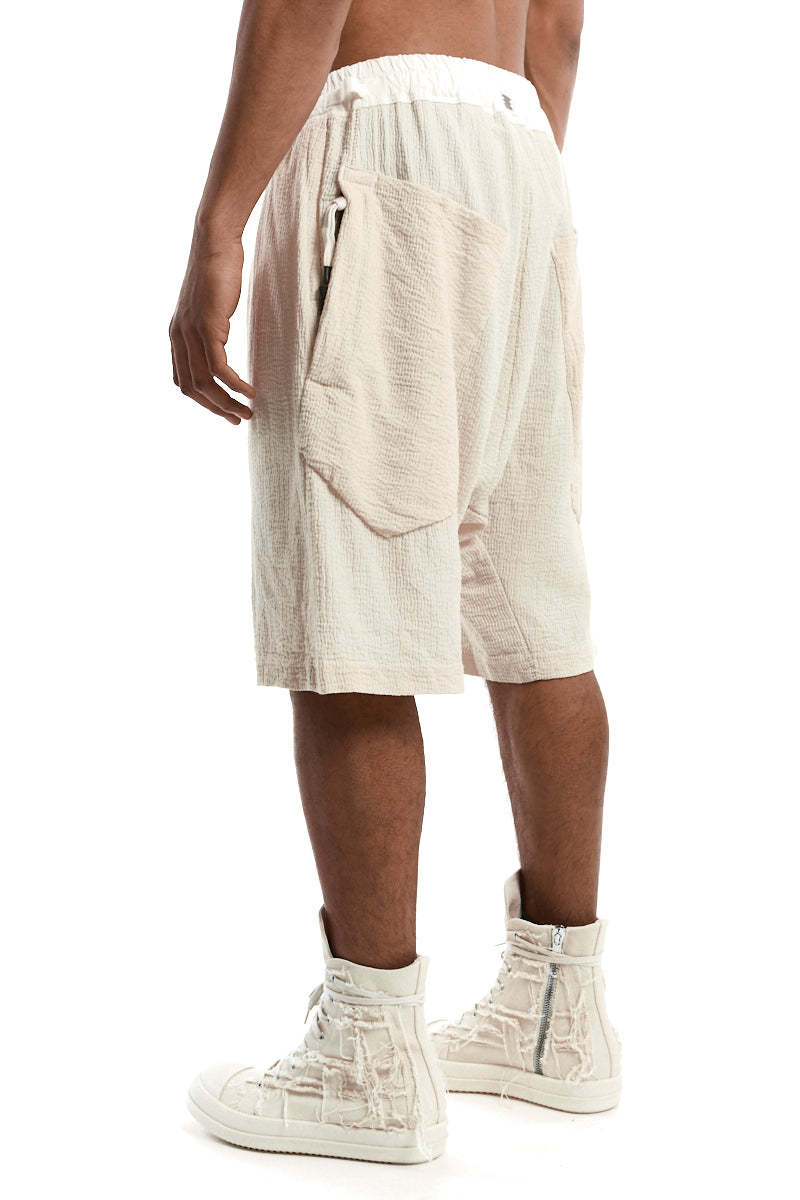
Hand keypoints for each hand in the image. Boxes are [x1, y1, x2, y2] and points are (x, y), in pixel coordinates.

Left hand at [169, 234, 254, 423]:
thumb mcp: (209, 308)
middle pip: (191, 388)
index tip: (225, 410)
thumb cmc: (218, 272)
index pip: (182, 381)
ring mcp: (190, 332)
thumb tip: (220, 345)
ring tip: (247, 412)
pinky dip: (234, 385)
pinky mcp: (206, 326)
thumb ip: (209, 330)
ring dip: (227, 403)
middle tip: (239, 419)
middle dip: (215, 409)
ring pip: (205, 382)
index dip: (203, 402)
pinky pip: (219, 368)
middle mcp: (178, 337)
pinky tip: (249, 392)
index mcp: (176, 336)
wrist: (215, 243)